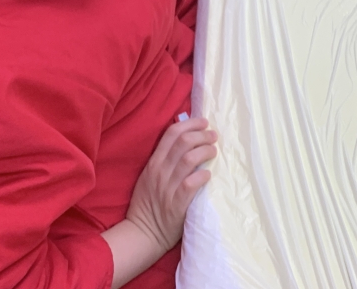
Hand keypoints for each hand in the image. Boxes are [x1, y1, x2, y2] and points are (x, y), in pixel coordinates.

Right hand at [123, 117, 217, 257]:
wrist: (143, 233)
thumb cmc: (148, 204)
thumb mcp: (149, 176)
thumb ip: (164, 159)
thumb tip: (186, 140)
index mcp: (153, 163)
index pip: (171, 133)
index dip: (190, 124)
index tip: (204, 122)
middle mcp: (160, 172)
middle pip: (184, 142)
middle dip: (202, 135)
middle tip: (213, 136)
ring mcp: (168, 188)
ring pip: (189, 159)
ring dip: (205, 151)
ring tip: (214, 151)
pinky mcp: (177, 204)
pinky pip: (191, 184)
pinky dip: (202, 175)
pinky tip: (208, 174)